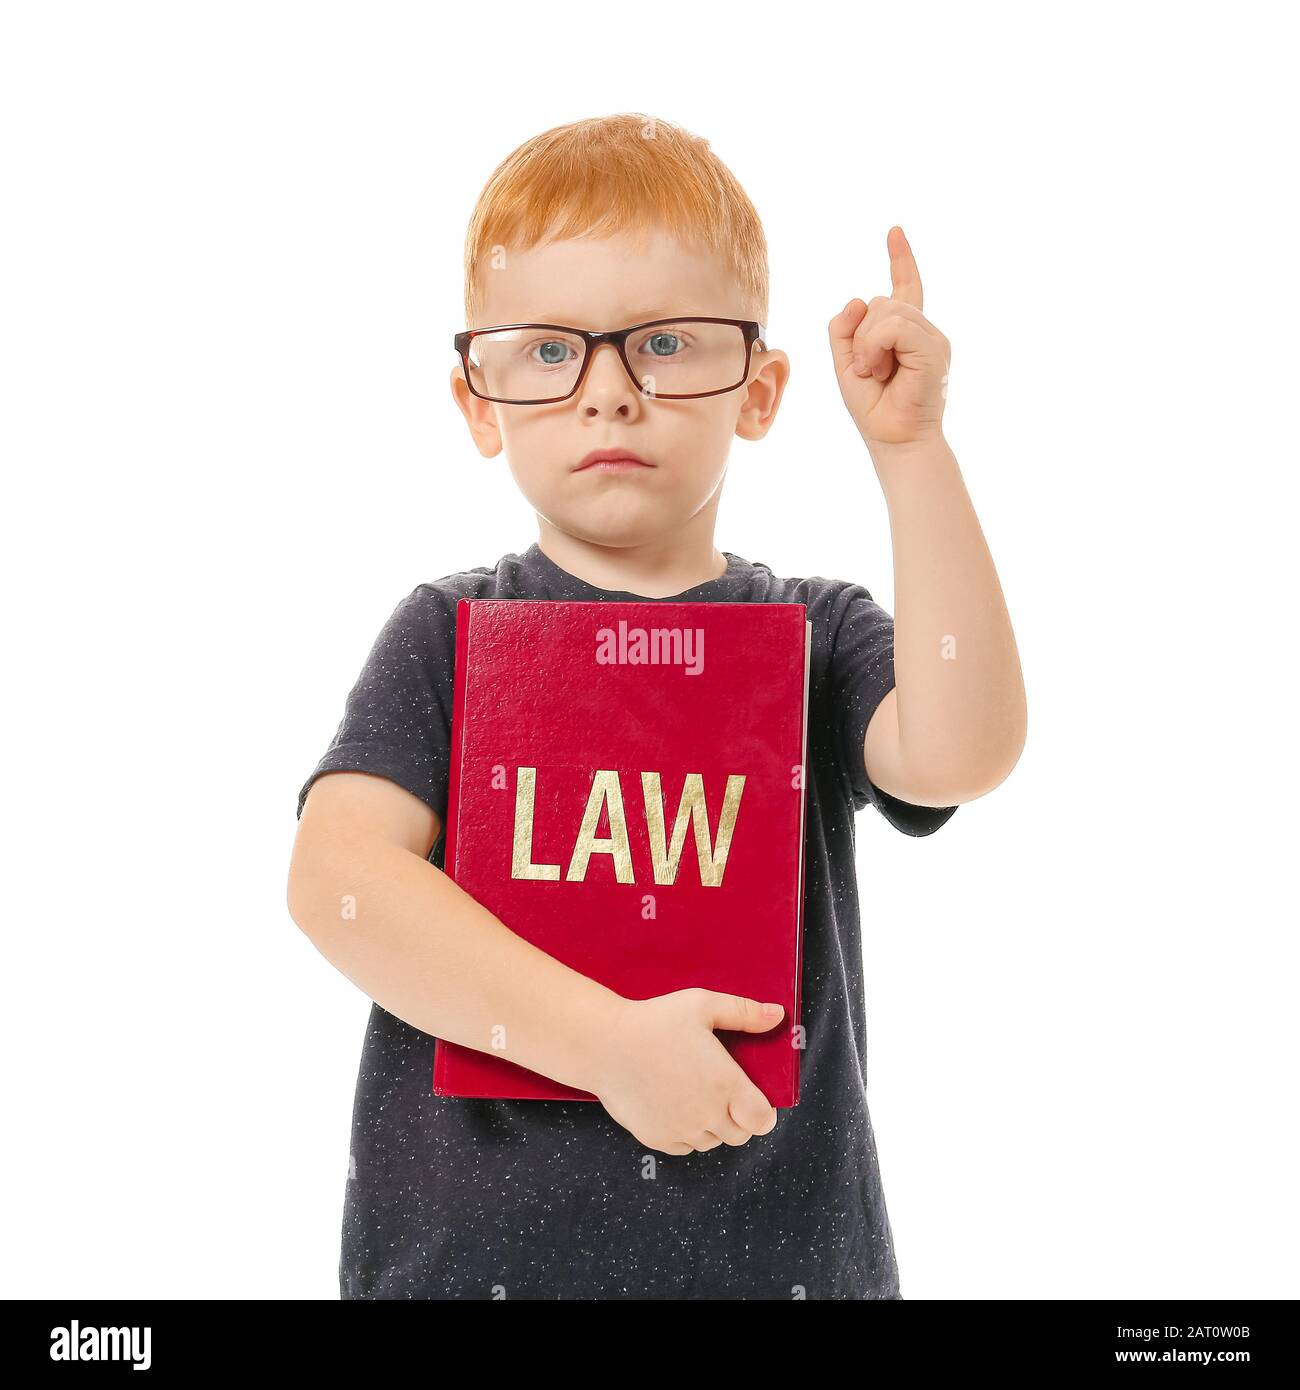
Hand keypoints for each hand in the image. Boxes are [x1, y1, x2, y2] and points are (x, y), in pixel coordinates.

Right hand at [592, 989, 782, 1155]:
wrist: (604, 1045)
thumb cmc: (654, 1021)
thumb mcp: (703, 1005)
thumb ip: (743, 1012)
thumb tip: (777, 1016)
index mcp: (725, 1084)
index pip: (762, 1121)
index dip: (762, 1112)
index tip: (752, 1097)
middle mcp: (707, 1114)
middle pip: (740, 1135)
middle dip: (738, 1117)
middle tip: (721, 1091)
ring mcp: (681, 1130)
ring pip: (712, 1142)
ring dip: (712, 1126)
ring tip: (695, 1095)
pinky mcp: (657, 1138)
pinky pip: (684, 1147)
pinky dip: (686, 1133)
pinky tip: (674, 1105)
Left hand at [828, 225, 949, 448]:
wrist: (895, 440)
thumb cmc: (874, 408)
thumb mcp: (845, 363)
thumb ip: (844, 329)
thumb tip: (859, 298)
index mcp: (906, 333)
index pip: (905, 287)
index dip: (900, 259)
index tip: (894, 232)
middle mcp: (924, 331)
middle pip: (881, 300)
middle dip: (861, 333)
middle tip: (867, 370)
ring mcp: (932, 338)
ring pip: (886, 310)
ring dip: (867, 343)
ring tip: (875, 373)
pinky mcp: (935, 348)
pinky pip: (894, 326)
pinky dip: (875, 346)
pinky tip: (879, 369)